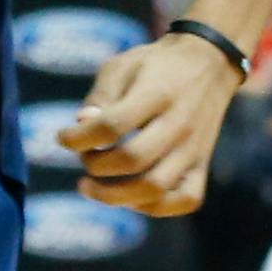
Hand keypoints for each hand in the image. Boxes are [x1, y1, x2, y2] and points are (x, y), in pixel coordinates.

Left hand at [56, 33, 245, 215]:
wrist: (208, 63)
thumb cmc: (155, 66)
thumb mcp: (123, 66)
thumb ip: (100, 97)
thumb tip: (80, 126)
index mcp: (157, 92)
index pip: (113, 125)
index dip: (79, 137)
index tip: (63, 137)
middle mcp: (179, 123)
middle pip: (133, 160)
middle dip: (95, 166)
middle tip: (83, 157)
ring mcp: (194, 148)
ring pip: (155, 188)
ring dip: (115, 195)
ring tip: (91, 187)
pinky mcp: (203, 164)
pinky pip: (184, 200)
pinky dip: (152, 207)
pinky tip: (130, 197)